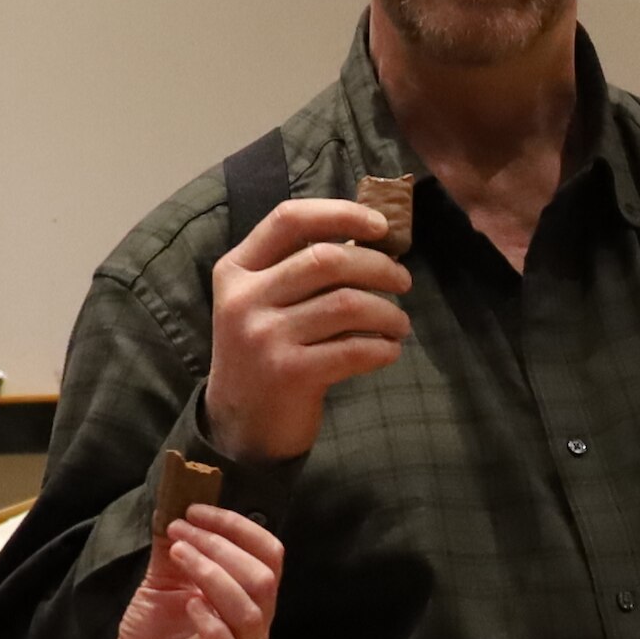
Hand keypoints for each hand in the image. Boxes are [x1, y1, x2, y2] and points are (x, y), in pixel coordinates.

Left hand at [86, 507, 283, 638]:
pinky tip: (187, 603)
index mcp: (248, 595)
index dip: (237, 525)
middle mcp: (254, 623)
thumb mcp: (162, 581)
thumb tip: (173, 503)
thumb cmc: (153, 633)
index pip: (268, 553)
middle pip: (262, 576)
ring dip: (212, 572)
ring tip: (177, 554)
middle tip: (181, 531)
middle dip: (221, 544)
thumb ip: (174, 548)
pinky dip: (211, 620)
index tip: (195, 510)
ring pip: (250, 608)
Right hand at [205, 196, 413, 459]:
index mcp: (237, 270)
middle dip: (379, 266)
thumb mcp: (262, 302)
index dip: (341, 214)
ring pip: (348, 304)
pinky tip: (389, 350)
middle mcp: (245, 299)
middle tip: (403, 281)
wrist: (240, 425)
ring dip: (388, 311)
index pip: (289, 219)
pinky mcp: (289, 372)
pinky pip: (354, 348)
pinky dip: (383, 347)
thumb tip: (370, 235)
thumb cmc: (265, 351)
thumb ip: (298, 267)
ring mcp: (265, 337)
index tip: (381, 225)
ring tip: (399, 323)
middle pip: (327, 259)